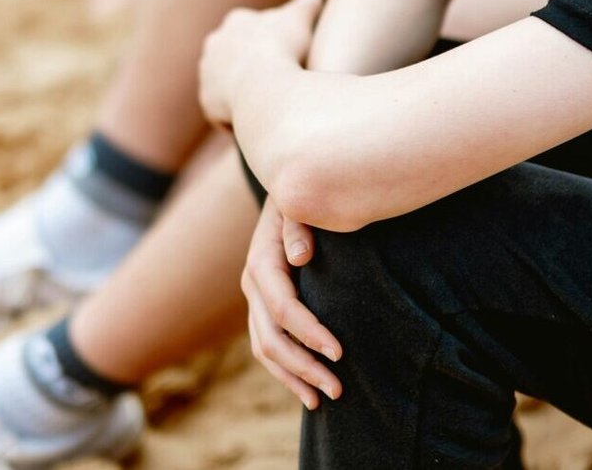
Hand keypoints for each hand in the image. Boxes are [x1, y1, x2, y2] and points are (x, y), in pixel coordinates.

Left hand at [199, 0, 322, 127]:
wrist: (263, 85)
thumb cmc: (283, 47)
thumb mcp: (300, 19)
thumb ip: (306, 6)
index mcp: (236, 22)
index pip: (248, 28)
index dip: (266, 40)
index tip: (281, 52)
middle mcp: (214, 44)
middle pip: (231, 54)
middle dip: (247, 64)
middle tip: (273, 77)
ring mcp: (207, 73)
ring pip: (225, 82)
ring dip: (240, 90)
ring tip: (265, 101)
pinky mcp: (207, 101)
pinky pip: (224, 110)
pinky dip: (238, 115)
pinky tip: (258, 118)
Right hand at [243, 197, 342, 409]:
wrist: (288, 192)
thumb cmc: (303, 200)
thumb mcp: (300, 204)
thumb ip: (299, 225)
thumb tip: (300, 257)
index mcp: (261, 262)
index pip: (283, 309)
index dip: (309, 334)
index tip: (340, 353)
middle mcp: (251, 284)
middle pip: (271, 338)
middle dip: (303, 367)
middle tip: (338, 389)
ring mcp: (253, 298)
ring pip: (265, 349)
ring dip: (293, 377)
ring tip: (324, 399)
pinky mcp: (261, 307)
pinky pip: (266, 346)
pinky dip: (285, 371)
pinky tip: (307, 390)